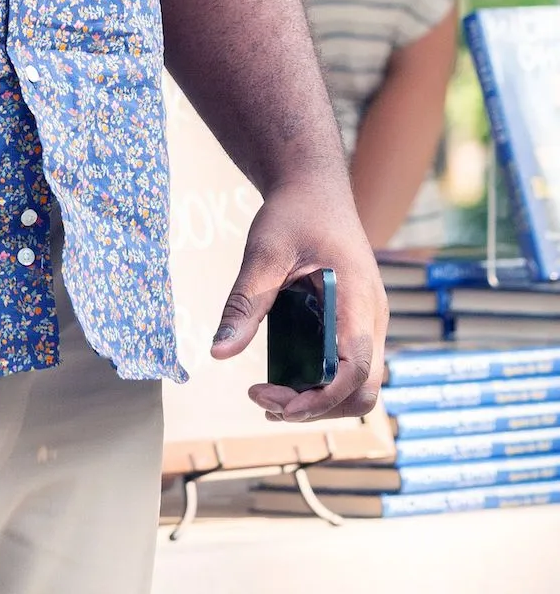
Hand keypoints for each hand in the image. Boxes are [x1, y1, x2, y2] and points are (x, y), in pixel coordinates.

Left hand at [211, 177, 387, 423]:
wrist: (313, 186)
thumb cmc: (293, 213)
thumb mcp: (263, 252)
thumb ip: (244, 303)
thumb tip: (218, 352)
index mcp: (357, 299)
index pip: (357, 370)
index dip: (321, 398)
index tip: (274, 401)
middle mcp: (373, 317)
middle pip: (365, 391)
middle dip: (318, 407)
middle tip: (265, 400)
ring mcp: (369, 321)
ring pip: (360, 385)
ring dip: (319, 400)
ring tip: (268, 397)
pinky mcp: (357, 322)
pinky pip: (350, 366)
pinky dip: (321, 383)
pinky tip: (282, 378)